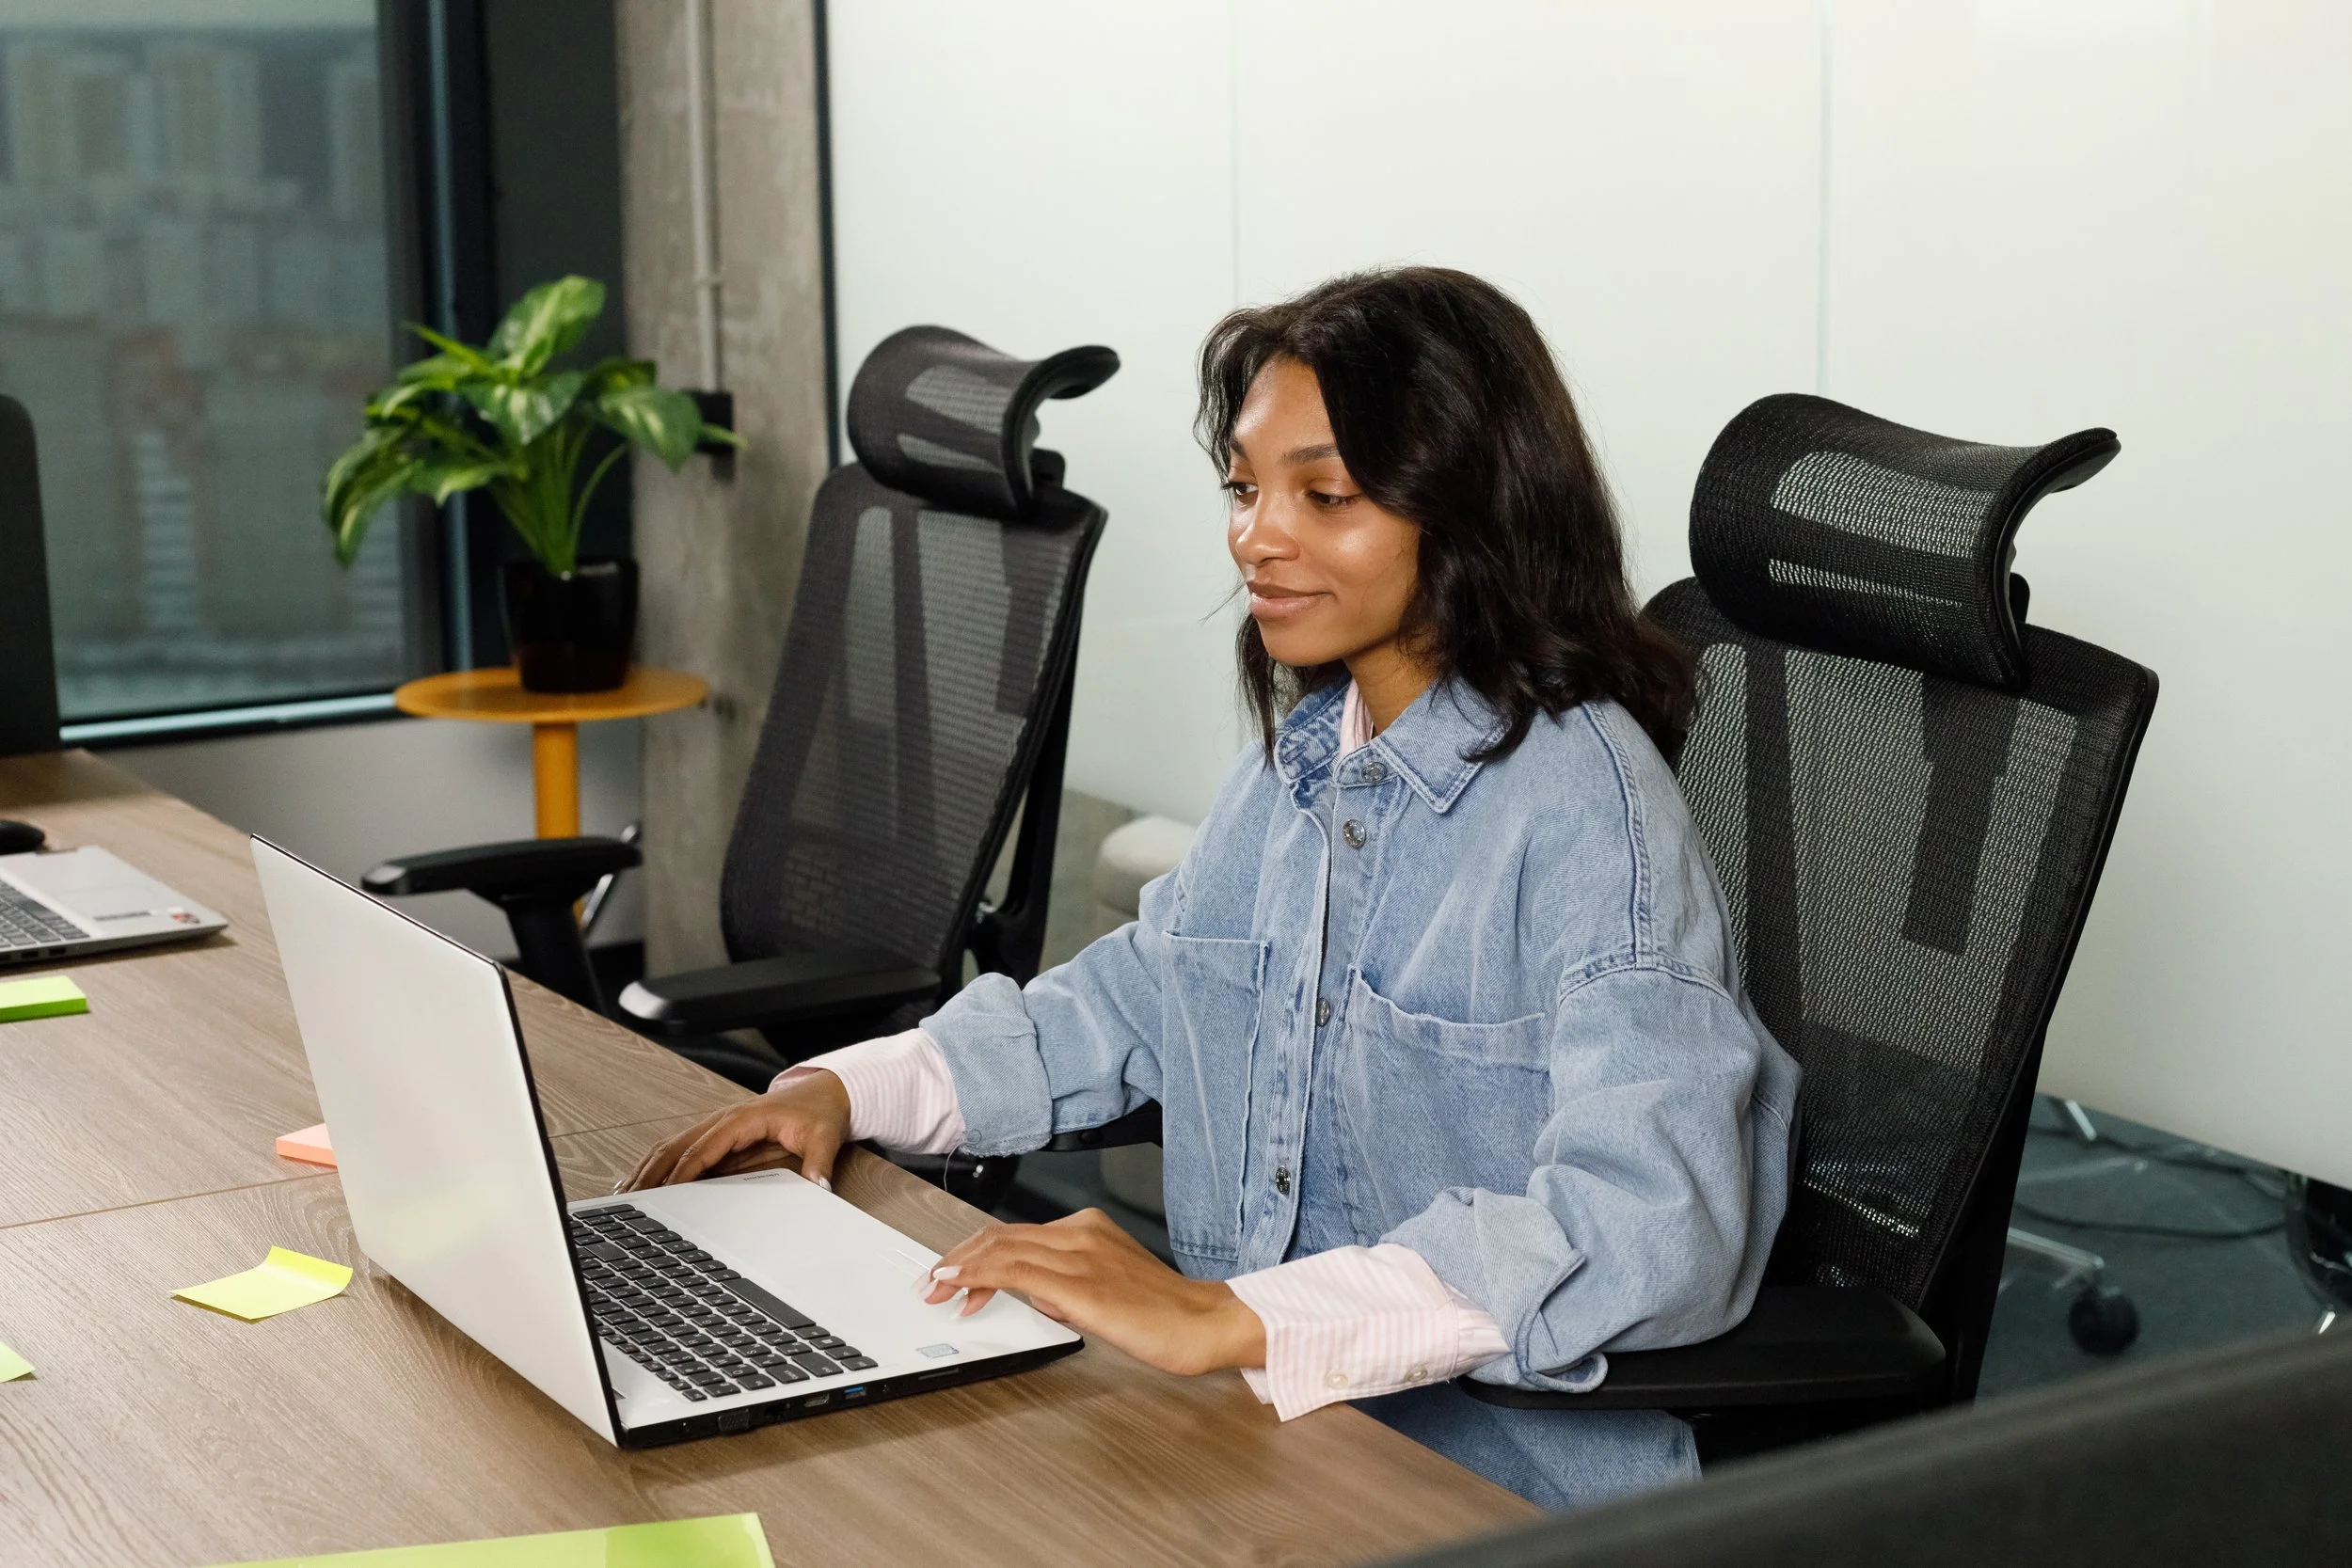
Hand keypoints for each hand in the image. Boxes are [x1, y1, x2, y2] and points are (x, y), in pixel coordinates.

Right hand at [622, 1071, 852, 1191]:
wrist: (825, 1093)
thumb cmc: (820, 1111)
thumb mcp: (824, 1137)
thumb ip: (818, 1164)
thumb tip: (817, 1188)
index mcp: (742, 1119)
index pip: (701, 1150)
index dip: (681, 1175)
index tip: (664, 1198)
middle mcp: (723, 1120)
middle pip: (675, 1147)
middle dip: (650, 1173)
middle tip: (629, 1201)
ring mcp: (719, 1127)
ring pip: (672, 1147)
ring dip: (648, 1169)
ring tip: (625, 1194)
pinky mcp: (720, 1137)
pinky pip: (684, 1151)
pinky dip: (660, 1165)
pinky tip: (646, 1182)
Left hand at [923, 1208, 1266, 1376]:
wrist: (1204, 1324)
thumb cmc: (1165, 1313)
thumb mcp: (1107, 1289)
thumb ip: (1069, 1286)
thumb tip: (1035, 1294)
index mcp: (1088, 1229)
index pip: (1015, 1233)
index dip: (976, 1251)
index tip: (952, 1271)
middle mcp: (1080, 1233)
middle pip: (1000, 1235)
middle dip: (957, 1256)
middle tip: (931, 1280)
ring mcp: (1080, 1255)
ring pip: (1002, 1247)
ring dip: (959, 1265)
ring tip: (935, 1285)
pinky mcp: (1081, 1284)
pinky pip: (1016, 1270)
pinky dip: (979, 1274)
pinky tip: (960, 1284)